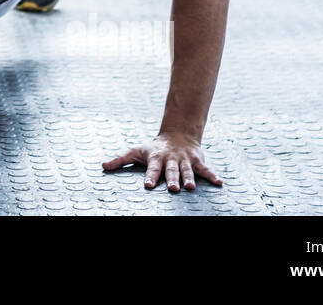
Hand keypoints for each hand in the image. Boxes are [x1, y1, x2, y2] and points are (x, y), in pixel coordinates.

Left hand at [102, 133, 221, 191]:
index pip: (152, 168)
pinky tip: (219, 183)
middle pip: (171, 170)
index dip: (150, 176)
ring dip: (189, 178)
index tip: (147, 185)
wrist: (177, 134)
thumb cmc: (154, 148)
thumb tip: (103, 166)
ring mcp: (185, 160)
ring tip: (190, 187)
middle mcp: (171, 159)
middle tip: (173, 189)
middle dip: (172, 179)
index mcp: (156, 158)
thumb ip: (120, 159)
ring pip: (187, 170)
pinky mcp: (197, 160)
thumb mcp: (136, 151)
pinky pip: (205, 169)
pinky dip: (212, 175)